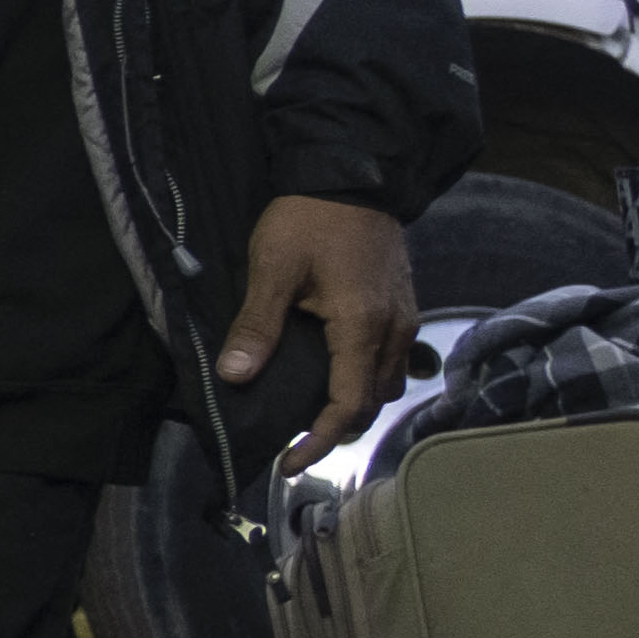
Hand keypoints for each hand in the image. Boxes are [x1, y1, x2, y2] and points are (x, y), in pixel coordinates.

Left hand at [219, 192, 415, 465]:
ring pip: (385, 382)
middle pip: (372, 401)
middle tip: (294, 443)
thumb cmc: (309, 219)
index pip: (348, 403)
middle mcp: (393, 328)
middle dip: (337, 429)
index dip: (320, 441)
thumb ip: (257, 327)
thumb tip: (235, 377)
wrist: (352, 174)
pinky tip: (334, 374)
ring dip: (353, 404)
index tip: (291, 462)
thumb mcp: (272, 269)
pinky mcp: (402, 304)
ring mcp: (403, 316)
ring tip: (311, 413)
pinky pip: (389, 358)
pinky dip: (364, 378)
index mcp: (362, 325)